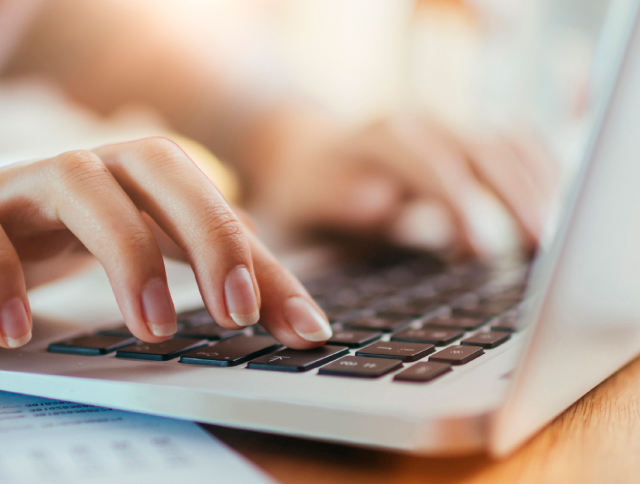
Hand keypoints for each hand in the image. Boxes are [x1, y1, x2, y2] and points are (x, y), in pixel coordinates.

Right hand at [0, 137, 331, 348]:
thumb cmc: (82, 231)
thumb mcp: (158, 245)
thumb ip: (224, 271)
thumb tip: (300, 312)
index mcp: (143, 177)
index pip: (215, 203)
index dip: (257, 259)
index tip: (298, 326)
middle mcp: (96, 167)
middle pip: (158, 161)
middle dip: (208, 234)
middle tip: (235, 314)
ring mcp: (34, 184)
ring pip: (79, 182)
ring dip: (126, 253)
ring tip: (154, 328)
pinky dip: (2, 276)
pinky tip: (21, 330)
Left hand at [241, 111, 557, 256]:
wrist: (306, 156)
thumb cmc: (307, 191)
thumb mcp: (306, 201)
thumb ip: (339, 201)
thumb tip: (381, 202)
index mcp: (382, 139)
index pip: (433, 164)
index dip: (462, 204)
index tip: (482, 250)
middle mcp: (420, 125)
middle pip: (485, 150)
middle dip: (516, 197)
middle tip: (540, 248)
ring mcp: (445, 129)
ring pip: (509, 144)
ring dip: (537, 187)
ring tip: (551, 239)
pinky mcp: (462, 143)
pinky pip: (515, 148)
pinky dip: (538, 175)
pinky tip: (547, 209)